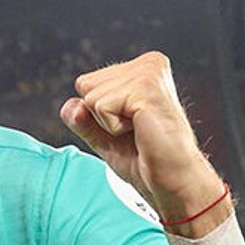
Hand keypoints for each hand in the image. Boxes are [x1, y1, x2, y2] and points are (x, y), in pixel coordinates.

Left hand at [59, 51, 225, 229]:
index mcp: (142, 67)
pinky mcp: (146, 87)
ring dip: (108, 124)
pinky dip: (113, 127)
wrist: (172, 181)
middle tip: (135, 130)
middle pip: (85, 85)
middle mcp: (148, 63)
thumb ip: (80, 117)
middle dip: (100, 117)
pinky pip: (100, 106)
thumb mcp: (102, 134)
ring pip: (90, 97)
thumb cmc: (145, 159)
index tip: (129, 126)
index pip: (86, 83)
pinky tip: (141, 131)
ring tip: (140, 131)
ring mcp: (148, 72)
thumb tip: (73, 105)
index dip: (97, 114)